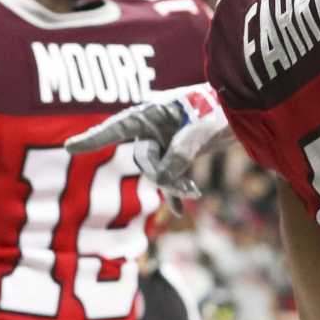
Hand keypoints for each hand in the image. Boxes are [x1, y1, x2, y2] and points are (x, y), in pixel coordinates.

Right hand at [65, 83, 229, 198]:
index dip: (94, 138)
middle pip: (143, 158)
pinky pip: (170, 173)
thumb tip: (163, 176)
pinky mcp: (179, 148)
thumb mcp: (206, 128)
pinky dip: (176, 189)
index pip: (119, 126)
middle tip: (188, 188)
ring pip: (157, 169)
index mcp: (155, 110)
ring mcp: (166, 137)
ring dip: (172, 184)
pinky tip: (181, 210)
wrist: (250, 110)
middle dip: (161, 175)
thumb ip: (182, 150)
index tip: (69, 147)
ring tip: (192, 193)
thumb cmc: (227, 111)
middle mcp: (155, 123)